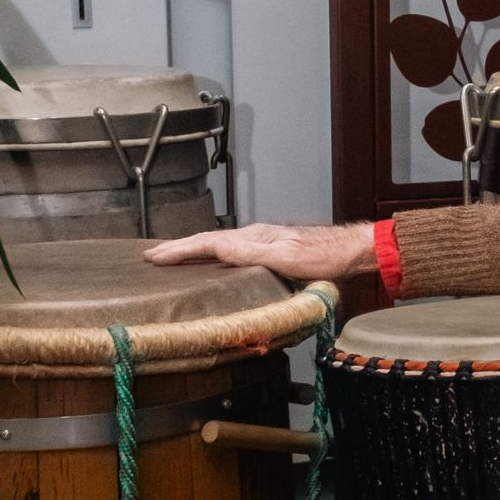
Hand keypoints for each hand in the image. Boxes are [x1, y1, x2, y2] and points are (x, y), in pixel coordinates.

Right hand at [148, 221, 377, 280]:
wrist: (348, 251)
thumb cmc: (322, 256)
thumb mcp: (286, 257)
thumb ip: (253, 253)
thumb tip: (218, 249)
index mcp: (252, 238)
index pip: (207, 243)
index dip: (180, 250)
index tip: (154, 257)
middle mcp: (252, 237)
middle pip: (207, 242)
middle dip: (178, 248)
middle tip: (152, 256)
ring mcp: (260, 243)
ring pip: (216, 246)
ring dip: (191, 251)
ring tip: (171, 257)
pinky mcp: (268, 251)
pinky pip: (229, 252)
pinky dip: (210, 255)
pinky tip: (210, 262)